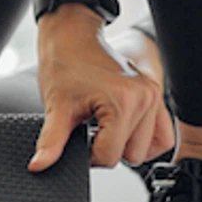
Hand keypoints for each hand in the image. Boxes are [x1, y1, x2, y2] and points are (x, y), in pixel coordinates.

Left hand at [25, 8, 174, 173]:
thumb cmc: (65, 62)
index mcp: (123, 102)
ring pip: (147, 150)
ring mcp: (153, 95)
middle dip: (107, 149)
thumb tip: (39, 165)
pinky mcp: (156, 94)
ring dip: (125, 145)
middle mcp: (144, 98)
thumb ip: (51, 141)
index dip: (88, 155)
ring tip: (105, 127)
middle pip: (131, 156)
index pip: (110, 156)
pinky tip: (122, 131)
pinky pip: (163, 136)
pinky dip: (144, 141)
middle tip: (90, 129)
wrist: (72, 35)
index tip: (78, 136)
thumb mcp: (56, 106)